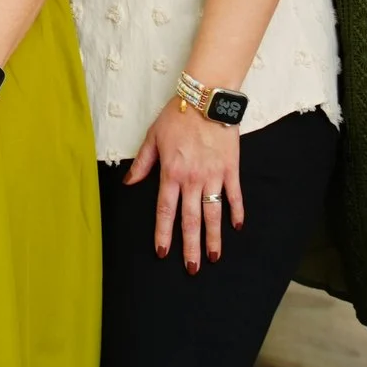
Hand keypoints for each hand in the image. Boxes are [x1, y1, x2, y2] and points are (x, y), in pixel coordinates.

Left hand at [127, 101, 241, 272]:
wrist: (206, 97)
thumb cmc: (177, 115)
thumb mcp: (152, 137)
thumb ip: (142, 163)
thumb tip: (129, 183)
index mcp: (171, 172)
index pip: (165, 210)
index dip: (163, 233)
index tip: (162, 252)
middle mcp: (192, 178)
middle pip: (191, 219)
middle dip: (190, 246)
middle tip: (191, 268)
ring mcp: (213, 175)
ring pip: (213, 213)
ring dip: (214, 237)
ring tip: (213, 256)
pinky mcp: (230, 168)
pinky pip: (234, 195)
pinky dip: (236, 211)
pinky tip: (236, 227)